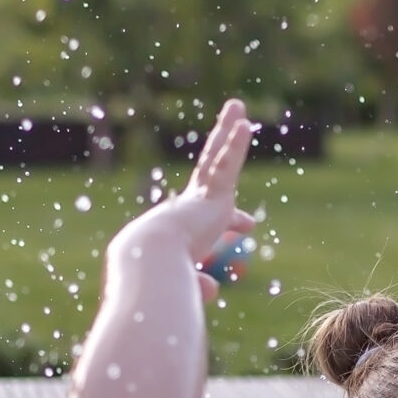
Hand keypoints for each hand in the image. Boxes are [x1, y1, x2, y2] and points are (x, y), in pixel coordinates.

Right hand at [125, 99, 257, 303]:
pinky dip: (236, 144)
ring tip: (237, 106)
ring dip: (227, 131)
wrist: (149, 263)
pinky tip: (244, 122)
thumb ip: (198, 287)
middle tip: (232, 130)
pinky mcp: (214, 196)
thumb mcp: (183, 285)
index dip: (231, 219)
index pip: (208, 219)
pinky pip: (227, 164)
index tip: (247, 224)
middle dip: (221, 150)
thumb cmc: (157, 280)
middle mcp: (189, 207)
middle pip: (209, 170)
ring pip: (217, 157)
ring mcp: (201, 198)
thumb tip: (211, 291)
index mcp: (183, 229)